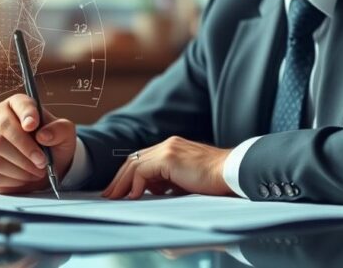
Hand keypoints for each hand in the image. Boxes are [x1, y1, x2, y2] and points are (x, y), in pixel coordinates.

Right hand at [0, 94, 76, 193]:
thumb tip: (43, 135)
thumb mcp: (65, 133)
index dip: (25, 115)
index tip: (33, 126)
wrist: (44, 164)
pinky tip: (24, 177)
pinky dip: (12, 180)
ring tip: (37, 171)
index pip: (17, 105)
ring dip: (21, 169)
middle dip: (25, 152)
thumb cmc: (52, 143)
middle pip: (1, 136)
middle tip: (43, 162)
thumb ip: (59, 129)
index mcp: (14, 104)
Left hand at [102, 136, 232, 199]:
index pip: (143, 159)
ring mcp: (169, 148)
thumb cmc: (216, 181)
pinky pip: (143, 170)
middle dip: (120, 179)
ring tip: (115, 198)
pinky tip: (133, 197)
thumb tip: (151, 193)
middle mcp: (169, 144)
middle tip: (110, 195)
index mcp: (173, 148)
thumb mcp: (187, 181)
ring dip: (122, 182)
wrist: (233, 173)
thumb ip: (170, 183)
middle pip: (134, 159)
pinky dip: (135, 184)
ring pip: (135, 164)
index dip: (129, 175)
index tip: (121, 191)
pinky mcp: (169, 157)